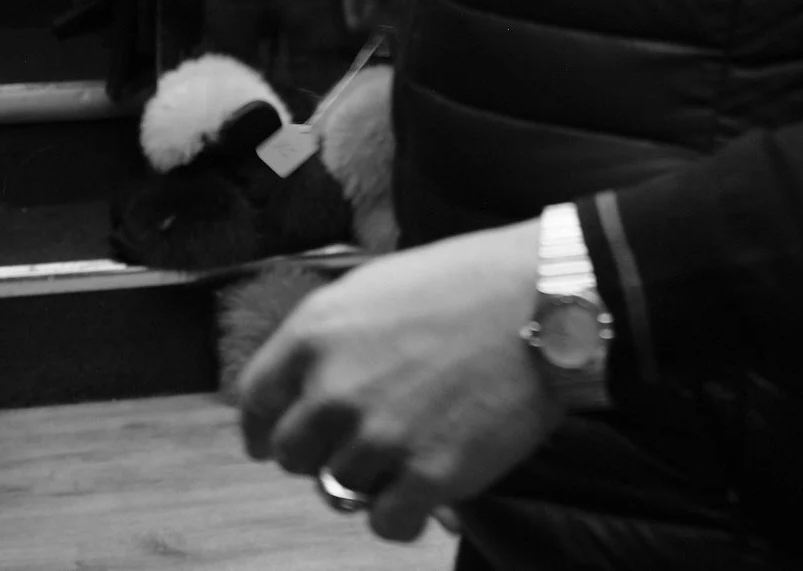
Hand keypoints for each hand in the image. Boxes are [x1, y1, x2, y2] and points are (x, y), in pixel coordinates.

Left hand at [237, 220, 562, 542]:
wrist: (548, 296)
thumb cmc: (472, 279)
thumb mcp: (383, 285)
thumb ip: (336, 338)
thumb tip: (311, 385)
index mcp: (317, 331)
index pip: (255, 400)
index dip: (262, 426)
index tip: (272, 440)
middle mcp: (334, 388)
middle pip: (293, 454)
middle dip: (322, 452)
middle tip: (364, 440)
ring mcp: (379, 436)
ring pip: (339, 491)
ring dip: (370, 478)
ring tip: (412, 448)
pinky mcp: (427, 476)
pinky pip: (386, 523)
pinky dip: (404, 513)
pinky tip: (430, 486)